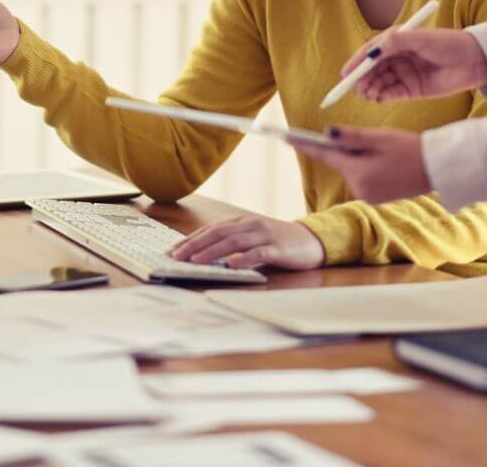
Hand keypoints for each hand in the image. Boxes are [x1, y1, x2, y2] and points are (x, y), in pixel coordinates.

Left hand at [170, 216, 324, 270]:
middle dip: (195, 245)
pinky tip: (231, 265)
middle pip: (218, 234)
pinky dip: (243, 258)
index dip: (191, 239)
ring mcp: (264, 235)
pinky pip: (258, 253)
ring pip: (234, 242)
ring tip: (195, 260)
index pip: (211, 229)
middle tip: (176, 257)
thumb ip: (232, 243)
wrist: (312, 240)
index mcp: (242, 222)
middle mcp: (250, 225)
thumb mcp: (252, 238)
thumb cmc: (278, 242)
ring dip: (212, 252)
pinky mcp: (278, 248)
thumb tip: (204, 255)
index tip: (173, 250)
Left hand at [293, 126, 430, 204]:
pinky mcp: (376, 198)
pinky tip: (385, 161)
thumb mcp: (380, 137)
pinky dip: (367, 167)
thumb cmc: (410, 148)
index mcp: (358, 172)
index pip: (324, 155)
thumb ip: (352, 136)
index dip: (303, 145)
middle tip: (364, 137)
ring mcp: (368, 196)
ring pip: (352, 170)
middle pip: (340, 162)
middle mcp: (359, 188)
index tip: (285, 137)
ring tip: (384, 150)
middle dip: (343, 148)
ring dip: (358, 158)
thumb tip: (327, 133)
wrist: (437, 168)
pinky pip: (363, 178)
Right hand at [341, 28, 486, 102]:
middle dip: (362, 79)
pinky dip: (382, 97)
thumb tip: (371, 50)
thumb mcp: (421, 38)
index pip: (370, 52)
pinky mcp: (410, 90)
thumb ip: (395, 42)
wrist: (475, 61)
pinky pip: (389, 94)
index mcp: (396, 41)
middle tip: (358, 88)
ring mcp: (402, 74)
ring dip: (370, 89)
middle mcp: (396, 57)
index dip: (356, 63)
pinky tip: (379, 98)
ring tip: (370, 93)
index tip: (345, 74)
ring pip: (378, 83)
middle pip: (371, 70)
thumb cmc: (449, 43)